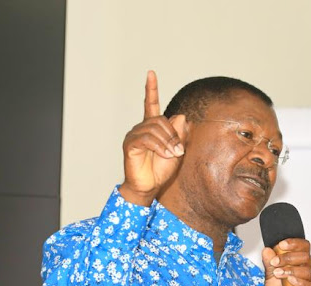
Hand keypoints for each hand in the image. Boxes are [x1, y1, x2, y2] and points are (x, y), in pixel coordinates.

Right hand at [119, 70, 186, 205]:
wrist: (150, 187)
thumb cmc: (161, 170)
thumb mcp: (176, 150)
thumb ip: (179, 133)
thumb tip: (180, 115)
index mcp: (152, 127)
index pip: (150, 104)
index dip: (151, 89)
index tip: (151, 73)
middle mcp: (141, 128)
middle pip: (160, 119)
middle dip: (173, 134)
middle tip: (178, 150)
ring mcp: (134, 135)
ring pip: (155, 128)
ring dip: (168, 142)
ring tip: (172, 155)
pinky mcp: (130, 144)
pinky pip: (147, 139)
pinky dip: (159, 146)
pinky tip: (164, 155)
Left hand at [262, 238, 310, 285]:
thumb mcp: (269, 274)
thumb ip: (268, 262)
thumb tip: (267, 250)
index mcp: (299, 260)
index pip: (303, 246)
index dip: (294, 243)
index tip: (281, 245)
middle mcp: (307, 267)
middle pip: (305, 257)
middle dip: (288, 258)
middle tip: (275, 262)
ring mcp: (310, 280)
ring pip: (308, 270)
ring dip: (291, 270)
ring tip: (278, 273)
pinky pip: (309, 285)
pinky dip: (299, 282)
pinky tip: (290, 281)